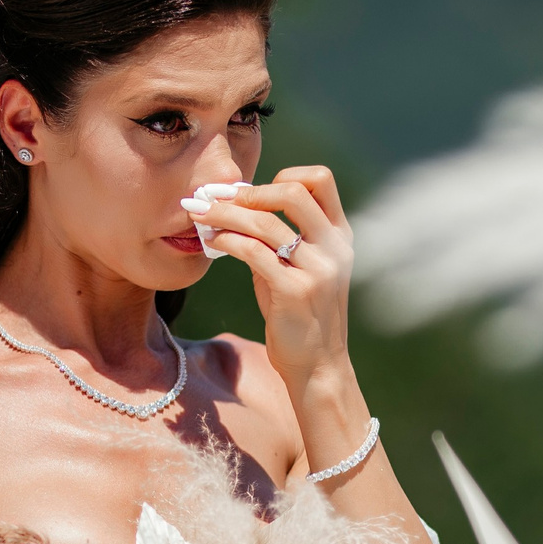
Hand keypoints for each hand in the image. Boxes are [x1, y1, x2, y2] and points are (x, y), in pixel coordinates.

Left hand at [184, 166, 353, 389]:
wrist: (317, 366)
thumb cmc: (300, 316)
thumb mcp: (299, 270)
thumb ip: (279, 238)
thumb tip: (236, 208)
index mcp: (339, 236)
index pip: (321, 180)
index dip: (285, 176)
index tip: (254, 194)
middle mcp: (334, 248)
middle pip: (293, 192)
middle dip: (249, 192)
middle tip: (220, 200)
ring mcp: (318, 269)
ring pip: (266, 222)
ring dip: (226, 214)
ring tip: (202, 216)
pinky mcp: (295, 291)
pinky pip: (253, 251)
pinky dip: (227, 240)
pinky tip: (212, 241)